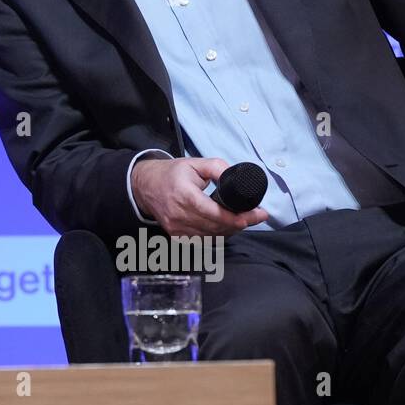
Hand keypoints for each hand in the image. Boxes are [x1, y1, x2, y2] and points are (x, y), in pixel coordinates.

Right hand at [132, 156, 268, 236]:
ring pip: (213, 237)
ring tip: (242, 220)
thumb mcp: (195, 163)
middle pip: (218, 227)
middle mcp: (179, 214)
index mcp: (184, 195)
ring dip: (231, 230)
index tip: (258, 214)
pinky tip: (225, 226)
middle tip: (256, 216)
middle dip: (241, 223)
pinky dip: (218, 235)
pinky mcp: (176, 235)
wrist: (145, 186)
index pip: (216, 213)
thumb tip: (237, 178)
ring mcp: (176, 228)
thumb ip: (217, 168)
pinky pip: (203, 240)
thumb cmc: (171, 174)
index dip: (239, 218)